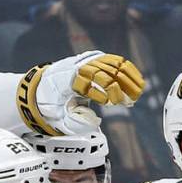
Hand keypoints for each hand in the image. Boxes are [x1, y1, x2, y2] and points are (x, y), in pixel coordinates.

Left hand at [17, 51, 144, 135]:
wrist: (43, 88)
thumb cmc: (54, 107)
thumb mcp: (60, 120)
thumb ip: (76, 123)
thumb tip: (95, 120)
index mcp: (65, 80)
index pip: (87, 81)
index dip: (102, 92)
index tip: (112, 103)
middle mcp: (77, 66)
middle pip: (103, 71)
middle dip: (119, 86)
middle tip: (130, 101)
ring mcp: (86, 60)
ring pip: (112, 64)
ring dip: (127, 78)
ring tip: (138, 93)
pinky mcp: (94, 59)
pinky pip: (115, 61)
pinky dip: (128, 71)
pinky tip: (137, 82)